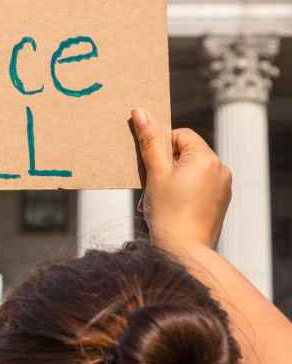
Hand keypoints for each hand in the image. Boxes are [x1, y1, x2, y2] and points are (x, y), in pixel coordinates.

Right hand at [130, 108, 230, 249]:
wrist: (184, 251)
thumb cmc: (168, 213)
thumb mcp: (155, 173)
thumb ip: (149, 141)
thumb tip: (140, 112)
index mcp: (206, 158)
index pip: (180, 135)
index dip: (161, 147)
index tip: (151, 167)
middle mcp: (220, 169)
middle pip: (186, 151)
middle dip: (166, 164)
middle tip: (154, 184)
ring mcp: (223, 186)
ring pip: (191, 168)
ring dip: (173, 177)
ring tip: (162, 198)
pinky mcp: (220, 201)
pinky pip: (199, 184)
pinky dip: (184, 189)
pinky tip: (173, 206)